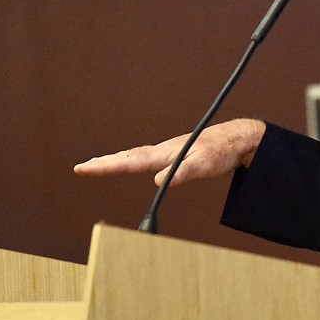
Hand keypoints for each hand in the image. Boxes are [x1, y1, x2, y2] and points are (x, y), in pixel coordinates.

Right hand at [74, 118, 265, 186]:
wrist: (237, 139)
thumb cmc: (222, 151)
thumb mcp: (204, 164)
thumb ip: (181, 172)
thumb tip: (157, 181)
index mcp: (165, 153)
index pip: (130, 161)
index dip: (106, 166)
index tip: (85, 168)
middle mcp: (163, 150)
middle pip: (127, 157)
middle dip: (104, 163)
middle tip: (82, 168)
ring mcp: (168, 151)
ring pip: (135, 155)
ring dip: (116, 160)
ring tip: (99, 164)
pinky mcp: (175, 153)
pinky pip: (146, 157)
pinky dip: (132, 159)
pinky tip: (133, 161)